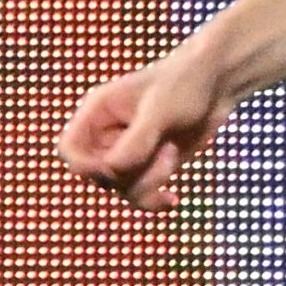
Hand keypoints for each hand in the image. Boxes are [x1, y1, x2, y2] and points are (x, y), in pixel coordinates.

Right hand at [57, 49, 224, 212]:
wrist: (216, 84)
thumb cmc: (183, 84)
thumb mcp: (160, 110)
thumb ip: (136, 141)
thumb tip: (114, 171)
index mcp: (98, 112)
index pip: (69, 150)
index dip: (85, 166)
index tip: (114, 166)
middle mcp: (107, 135)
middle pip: (97, 175)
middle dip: (129, 173)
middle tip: (165, 151)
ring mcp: (127, 153)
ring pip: (120, 188)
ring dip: (148, 183)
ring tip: (172, 154)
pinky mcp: (148, 166)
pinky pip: (139, 195)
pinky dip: (153, 201)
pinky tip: (172, 199)